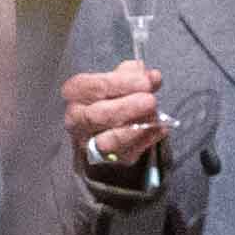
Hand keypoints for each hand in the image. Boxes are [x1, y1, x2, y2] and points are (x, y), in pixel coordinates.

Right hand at [58, 60, 165, 180]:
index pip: (96, 87)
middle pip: (97, 115)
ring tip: (154, 116)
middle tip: (151, 101)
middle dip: (127, 108)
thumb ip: (135, 75)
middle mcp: (76, 119)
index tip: (146, 82)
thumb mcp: (120, 78)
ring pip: (107, 141)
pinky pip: (126, 153)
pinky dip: (145, 140)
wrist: (105, 124)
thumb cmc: (111, 96)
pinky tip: (158, 128)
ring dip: (135, 129)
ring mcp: (88, 142)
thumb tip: (153, 77)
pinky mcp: (106, 159)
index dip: (123, 84)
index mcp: (75, 92)